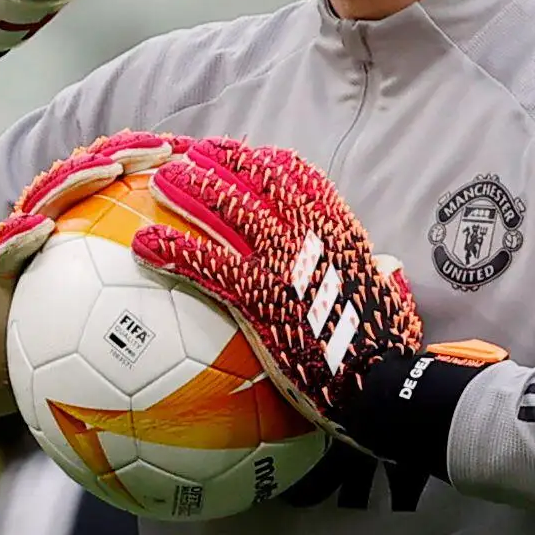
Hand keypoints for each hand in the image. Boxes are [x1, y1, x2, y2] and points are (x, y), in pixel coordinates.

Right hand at [0, 131, 186, 419]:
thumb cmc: (62, 361)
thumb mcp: (115, 338)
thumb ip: (154, 315)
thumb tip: (219, 311)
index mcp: (83, 239)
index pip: (117, 189)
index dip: (150, 165)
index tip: (191, 153)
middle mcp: (51, 231)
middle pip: (85, 180)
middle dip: (120, 156)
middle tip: (160, 150)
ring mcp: (19, 248)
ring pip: (46, 201)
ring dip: (75, 181)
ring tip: (106, 170)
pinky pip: (5, 255)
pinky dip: (21, 240)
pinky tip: (40, 230)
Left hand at [129, 138, 425, 440]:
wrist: (378, 381)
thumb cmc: (387, 348)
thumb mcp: (390, 297)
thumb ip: (380, 274)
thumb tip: (384, 267)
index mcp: (339, 231)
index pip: (302, 178)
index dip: (269, 162)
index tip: (248, 154)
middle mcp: (309, 235)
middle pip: (258, 180)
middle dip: (223, 160)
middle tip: (194, 153)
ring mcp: (281, 261)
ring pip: (228, 208)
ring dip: (191, 189)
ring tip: (162, 180)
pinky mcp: (258, 294)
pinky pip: (205, 263)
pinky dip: (172, 249)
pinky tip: (144, 243)